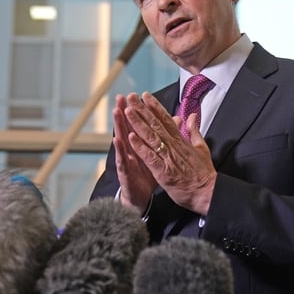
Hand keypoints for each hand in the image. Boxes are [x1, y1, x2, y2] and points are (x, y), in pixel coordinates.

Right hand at [112, 94, 157, 213]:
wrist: (141, 198)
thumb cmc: (148, 176)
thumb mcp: (160, 155)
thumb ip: (167, 137)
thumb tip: (177, 120)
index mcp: (142, 145)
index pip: (140, 124)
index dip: (139, 110)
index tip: (138, 95)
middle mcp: (132, 150)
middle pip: (129, 127)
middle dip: (125, 112)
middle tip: (122, 97)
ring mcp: (127, 160)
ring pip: (122, 140)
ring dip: (119, 125)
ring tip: (117, 111)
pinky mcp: (125, 172)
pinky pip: (123, 160)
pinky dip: (121, 149)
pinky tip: (117, 139)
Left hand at [121, 92, 216, 214]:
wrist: (208, 192)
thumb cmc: (204, 173)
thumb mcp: (202, 148)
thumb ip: (194, 131)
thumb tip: (192, 116)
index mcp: (181, 141)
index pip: (166, 120)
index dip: (155, 107)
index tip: (145, 95)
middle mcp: (173, 146)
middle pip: (156, 124)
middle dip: (142, 110)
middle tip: (131, 97)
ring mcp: (168, 158)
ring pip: (151, 137)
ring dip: (138, 124)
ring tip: (128, 111)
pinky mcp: (163, 171)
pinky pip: (149, 157)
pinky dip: (140, 147)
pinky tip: (131, 138)